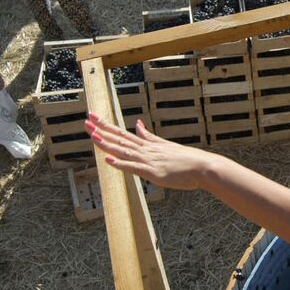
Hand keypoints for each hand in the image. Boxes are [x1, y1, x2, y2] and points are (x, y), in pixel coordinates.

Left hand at [85, 112, 212, 189]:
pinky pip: (134, 168)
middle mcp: (146, 150)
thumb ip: (149, 136)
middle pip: (120, 139)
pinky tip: (109, 161)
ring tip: (93, 136)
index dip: (106, 125)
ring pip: (124, 151)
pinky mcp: (154, 173)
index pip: (122, 133)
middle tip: (86, 120)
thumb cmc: (186, 159)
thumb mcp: (164, 144)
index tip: (93, 116)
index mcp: (147, 145)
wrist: (203, 167)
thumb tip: (137, 123)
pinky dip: (121, 164)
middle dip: (101, 130)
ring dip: (107, 144)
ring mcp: (149, 160)